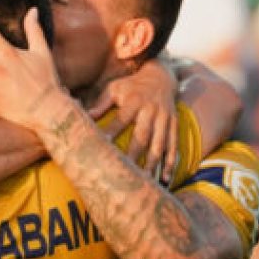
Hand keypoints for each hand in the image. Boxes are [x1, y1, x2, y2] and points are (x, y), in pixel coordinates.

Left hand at [88, 59, 178, 182]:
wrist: (161, 76)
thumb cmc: (131, 86)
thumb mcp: (114, 89)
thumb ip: (101, 104)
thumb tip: (83, 117)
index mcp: (134, 101)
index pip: (121, 120)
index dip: (112, 132)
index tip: (102, 147)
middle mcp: (151, 110)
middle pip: (142, 136)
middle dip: (134, 156)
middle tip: (125, 174)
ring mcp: (165, 119)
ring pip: (159, 144)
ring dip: (153, 164)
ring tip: (145, 182)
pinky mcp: (174, 124)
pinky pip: (173, 145)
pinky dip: (170, 162)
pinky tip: (165, 179)